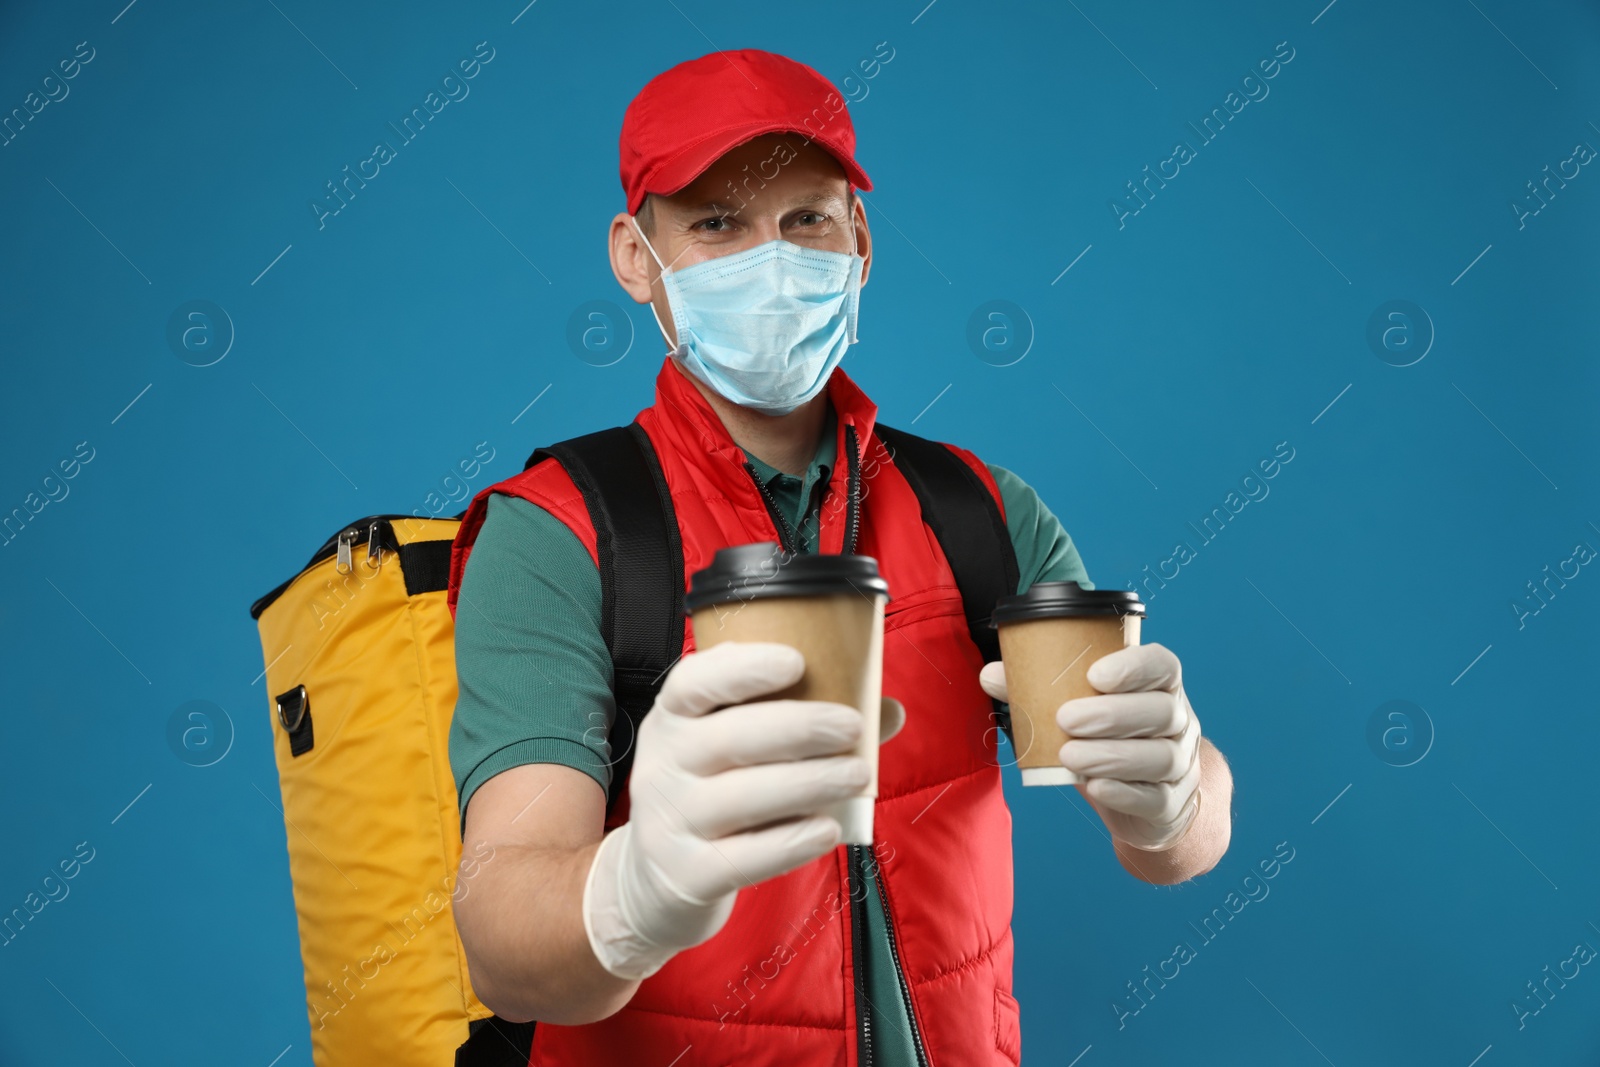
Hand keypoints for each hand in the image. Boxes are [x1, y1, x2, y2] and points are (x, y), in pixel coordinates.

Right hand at [583, 641, 903, 979]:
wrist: (652, 882)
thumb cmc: (711, 794)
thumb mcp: (731, 750)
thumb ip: (801, 724)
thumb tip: (887, 710)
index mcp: (673, 719)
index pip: (692, 683)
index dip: (742, 669)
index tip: (796, 661)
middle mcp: (663, 766)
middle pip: (728, 737)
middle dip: (798, 728)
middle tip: (852, 726)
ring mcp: (670, 823)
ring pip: (741, 797)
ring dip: (809, 782)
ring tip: (857, 775)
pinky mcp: (688, 876)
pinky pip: (744, 858)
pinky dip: (791, 842)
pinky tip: (828, 829)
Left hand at [978, 643, 1202, 851]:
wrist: (1144, 801)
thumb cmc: (1107, 740)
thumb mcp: (1078, 710)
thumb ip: (1037, 690)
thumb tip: (992, 674)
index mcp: (1159, 686)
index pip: (1161, 665)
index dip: (1133, 666)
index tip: (1094, 674)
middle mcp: (1178, 721)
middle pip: (1161, 711)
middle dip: (1112, 713)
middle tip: (1066, 719)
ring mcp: (1181, 763)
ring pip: (1160, 756)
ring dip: (1112, 755)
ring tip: (1069, 755)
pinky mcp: (1171, 803)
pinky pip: (1155, 797)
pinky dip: (1123, 793)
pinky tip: (1095, 787)